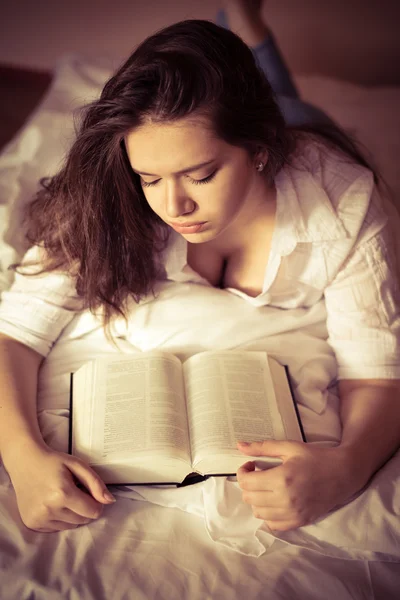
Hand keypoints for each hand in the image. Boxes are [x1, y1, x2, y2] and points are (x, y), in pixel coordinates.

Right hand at [5, 442, 115, 531]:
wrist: (24, 461)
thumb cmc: (53, 461)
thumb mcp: (78, 465)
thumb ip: (95, 483)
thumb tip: (109, 501)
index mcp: (62, 494)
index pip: (92, 512)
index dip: (96, 502)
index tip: (89, 492)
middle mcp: (49, 509)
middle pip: (82, 520)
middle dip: (83, 508)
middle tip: (74, 491)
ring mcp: (39, 519)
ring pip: (70, 526)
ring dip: (72, 514)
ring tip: (62, 496)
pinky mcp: (32, 524)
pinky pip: (56, 528)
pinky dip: (59, 518)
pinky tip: (52, 503)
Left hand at [236, 440, 361, 530]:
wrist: (343, 473)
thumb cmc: (316, 457)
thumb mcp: (289, 447)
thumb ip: (262, 447)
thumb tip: (239, 445)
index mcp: (281, 478)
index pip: (246, 483)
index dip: (242, 472)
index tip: (250, 465)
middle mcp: (285, 499)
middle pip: (249, 498)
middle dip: (248, 484)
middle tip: (257, 474)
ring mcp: (293, 513)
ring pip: (258, 513)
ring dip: (256, 499)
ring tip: (265, 487)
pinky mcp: (300, 521)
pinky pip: (273, 524)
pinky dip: (268, 514)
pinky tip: (273, 501)